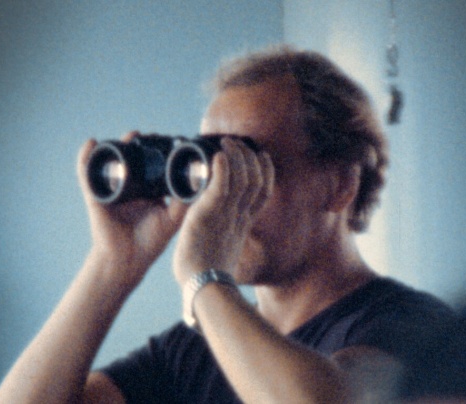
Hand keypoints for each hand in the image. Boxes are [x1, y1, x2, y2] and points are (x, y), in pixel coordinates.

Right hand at [77, 131, 187, 286]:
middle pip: (131, 158)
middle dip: (139, 144)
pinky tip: (91, 143)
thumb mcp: (173, 217)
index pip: (151, 164)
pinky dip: (85, 157)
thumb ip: (185, 200)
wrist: (127, 261)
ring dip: (119, 145)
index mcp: (146, 191)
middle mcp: (128, 187)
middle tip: (150, 135)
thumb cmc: (150, 242)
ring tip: (132, 136)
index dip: (158, 150)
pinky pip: (86, 173)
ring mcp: (111, 189)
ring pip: (112, 161)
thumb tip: (202, 179)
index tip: (172, 138)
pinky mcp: (96, 195)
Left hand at [172, 137, 273, 284]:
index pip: (262, 192)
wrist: (200, 287)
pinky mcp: (207, 215)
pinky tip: (219, 156)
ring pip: (241, 179)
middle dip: (250, 158)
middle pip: (255, 181)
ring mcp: (225, 215)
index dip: (266, 172)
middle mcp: (238, 217)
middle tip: (237, 142)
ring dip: (235, 156)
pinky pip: (220, 188)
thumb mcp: (221, 250)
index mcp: (243, 224)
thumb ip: (223, 236)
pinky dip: (222, 170)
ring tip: (227, 142)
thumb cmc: (205, 274)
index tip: (262, 156)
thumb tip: (220, 241)